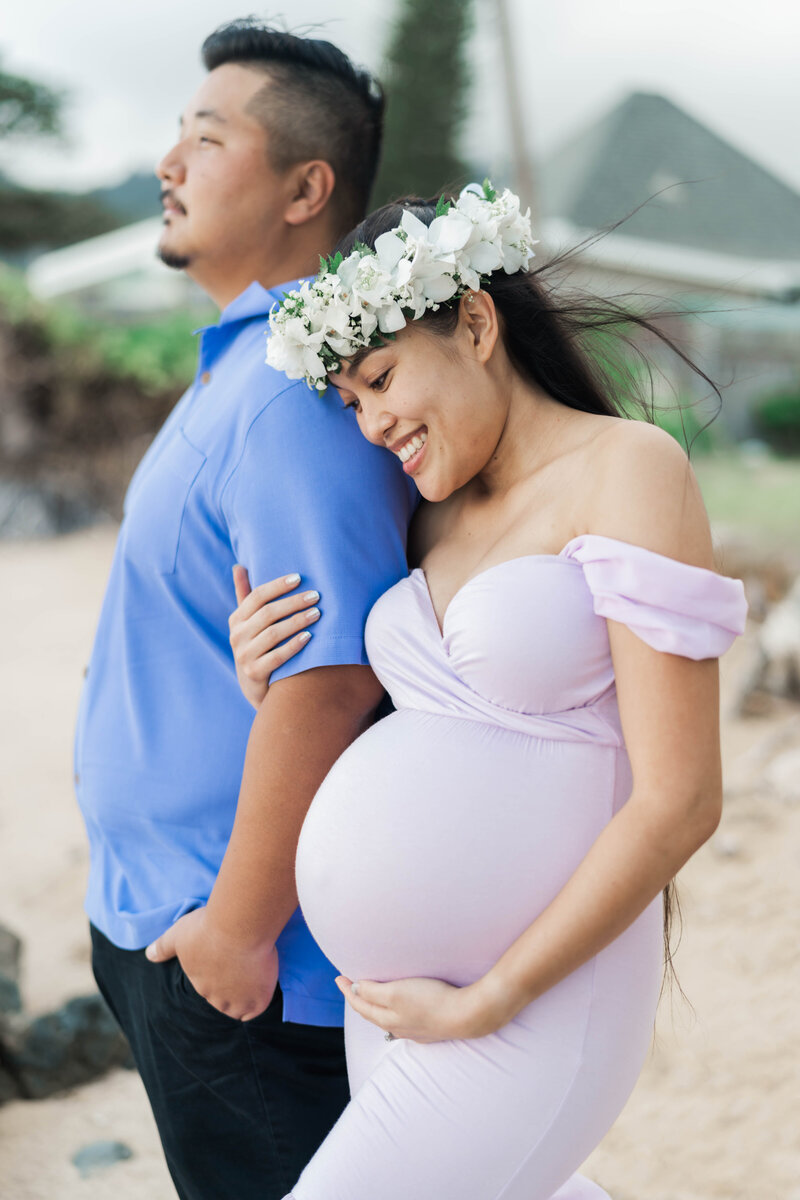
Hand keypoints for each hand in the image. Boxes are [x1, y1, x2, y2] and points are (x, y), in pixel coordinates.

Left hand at [145, 907, 278, 1020]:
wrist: (239, 926)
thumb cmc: (207, 927)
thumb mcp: (178, 933)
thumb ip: (164, 947)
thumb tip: (148, 956)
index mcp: (198, 982)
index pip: (205, 987)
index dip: (214, 974)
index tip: (223, 960)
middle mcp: (215, 996)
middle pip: (220, 1001)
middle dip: (227, 989)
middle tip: (238, 968)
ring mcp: (237, 1000)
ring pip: (237, 1010)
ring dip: (241, 999)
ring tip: (250, 981)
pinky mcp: (258, 998)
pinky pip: (256, 1011)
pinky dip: (256, 1004)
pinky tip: (259, 991)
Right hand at [229, 566, 320, 707]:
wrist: (256, 688)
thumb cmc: (258, 646)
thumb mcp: (249, 622)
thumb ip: (246, 595)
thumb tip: (239, 566)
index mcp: (236, 619)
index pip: (257, 596)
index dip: (278, 585)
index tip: (300, 578)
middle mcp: (237, 636)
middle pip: (267, 613)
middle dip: (293, 602)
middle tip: (316, 596)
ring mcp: (243, 656)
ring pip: (273, 633)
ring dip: (297, 621)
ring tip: (317, 613)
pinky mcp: (253, 673)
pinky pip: (277, 656)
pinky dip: (294, 645)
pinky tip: (309, 636)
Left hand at [335, 974, 495, 1042]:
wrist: (467, 1016)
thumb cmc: (431, 1000)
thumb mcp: (396, 992)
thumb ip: (373, 992)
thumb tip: (355, 990)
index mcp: (387, 1019)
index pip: (360, 1005)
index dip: (348, 991)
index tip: (339, 977)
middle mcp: (398, 1028)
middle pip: (372, 1014)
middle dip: (359, 999)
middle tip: (351, 985)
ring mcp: (415, 1031)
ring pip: (387, 1020)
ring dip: (376, 1007)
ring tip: (371, 997)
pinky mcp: (430, 1029)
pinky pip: (404, 1022)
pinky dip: (394, 1013)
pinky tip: (400, 1011)